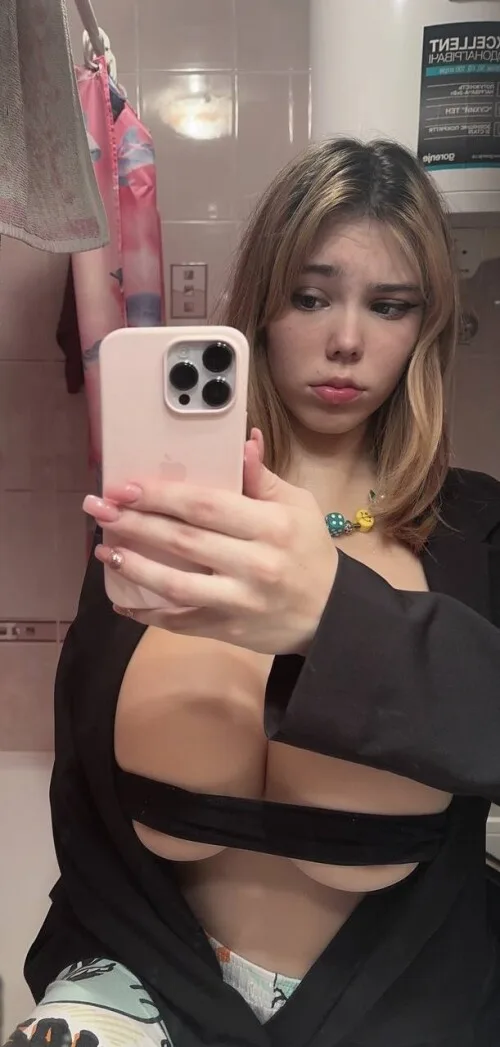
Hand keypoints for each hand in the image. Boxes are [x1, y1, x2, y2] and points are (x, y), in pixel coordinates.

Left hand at [83, 432, 337, 654]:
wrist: (331, 615)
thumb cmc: (310, 552)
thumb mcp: (298, 507)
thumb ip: (262, 479)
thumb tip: (242, 442)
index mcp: (272, 526)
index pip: (205, 506)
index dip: (161, 496)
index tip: (125, 487)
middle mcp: (255, 564)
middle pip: (183, 541)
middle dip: (134, 524)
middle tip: (98, 510)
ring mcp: (240, 601)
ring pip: (175, 584)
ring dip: (133, 567)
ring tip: (103, 552)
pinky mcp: (229, 629)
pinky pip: (181, 622)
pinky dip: (148, 614)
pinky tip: (123, 602)